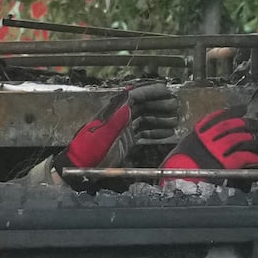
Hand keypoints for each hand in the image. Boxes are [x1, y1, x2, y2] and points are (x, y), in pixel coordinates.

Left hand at [64, 83, 178, 168]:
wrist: (83, 167)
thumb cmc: (92, 149)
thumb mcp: (104, 132)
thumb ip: (118, 116)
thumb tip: (130, 100)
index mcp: (115, 112)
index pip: (136, 95)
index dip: (152, 91)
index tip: (166, 90)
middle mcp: (121, 117)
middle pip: (144, 106)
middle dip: (160, 105)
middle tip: (174, 107)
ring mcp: (125, 128)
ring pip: (146, 119)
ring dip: (161, 119)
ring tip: (174, 121)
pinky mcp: (127, 140)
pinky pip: (144, 132)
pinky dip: (156, 132)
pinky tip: (166, 133)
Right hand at [161, 106, 257, 182]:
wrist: (178, 180)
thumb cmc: (179, 165)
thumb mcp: (186, 146)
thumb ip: (202, 138)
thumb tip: (216, 134)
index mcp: (199, 132)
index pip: (220, 116)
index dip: (234, 111)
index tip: (243, 108)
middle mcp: (209, 138)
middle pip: (233, 126)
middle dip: (249, 124)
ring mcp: (217, 150)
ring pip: (241, 139)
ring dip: (255, 140)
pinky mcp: (224, 164)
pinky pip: (243, 157)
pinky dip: (253, 157)